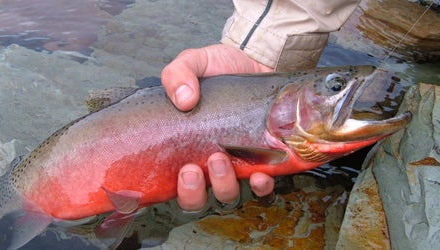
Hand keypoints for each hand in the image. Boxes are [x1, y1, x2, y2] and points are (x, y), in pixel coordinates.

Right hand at [161, 44, 274, 210]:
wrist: (258, 59)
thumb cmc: (221, 67)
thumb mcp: (193, 62)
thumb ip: (178, 74)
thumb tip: (183, 99)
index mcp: (187, 147)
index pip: (175, 185)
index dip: (177, 189)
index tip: (181, 171)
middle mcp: (210, 163)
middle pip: (198, 199)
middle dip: (193, 192)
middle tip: (194, 168)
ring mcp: (237, 164)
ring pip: (228, 195)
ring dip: (223, 184)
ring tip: (220, 159)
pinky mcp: (264, 160)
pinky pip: (262, 186)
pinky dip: (261, 185)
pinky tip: (261, 174)